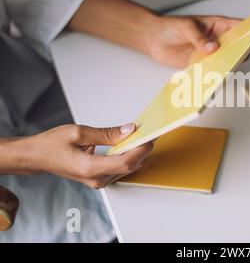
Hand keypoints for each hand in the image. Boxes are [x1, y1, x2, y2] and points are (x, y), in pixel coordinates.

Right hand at [6, 124, 152, 188]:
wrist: (36, 157)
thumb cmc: (51, 145)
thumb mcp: (79, 132)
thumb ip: (107, 133)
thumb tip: (129, 130)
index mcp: (90, 168)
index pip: (126, 162)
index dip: (142, 150)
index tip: (150, 137)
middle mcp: (96, 179)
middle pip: (130, 166)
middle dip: (142, 150)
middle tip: (149, 132)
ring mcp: (97, 182)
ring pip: (127, 169)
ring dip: (136, 153)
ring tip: (140, 136)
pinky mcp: (98, 179)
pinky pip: (120, 170)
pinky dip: (127, 157)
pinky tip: (129, 145)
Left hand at [69, 0, 240, 68]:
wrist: (152, 39)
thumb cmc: (169, 26)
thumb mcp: (185, 27)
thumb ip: (198, 37)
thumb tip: (212, 47)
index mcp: (217, 25)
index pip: (238, 27)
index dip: (248, 32)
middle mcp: (217, 40)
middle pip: (236, 47)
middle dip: (240, 53)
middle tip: (240, 60)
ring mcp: (209, 53)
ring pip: (225, 61)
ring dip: (226, 67)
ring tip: (227, 72)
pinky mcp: (200, 65)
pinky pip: (211, 71)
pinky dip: (213, 76)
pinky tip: (213, 80)